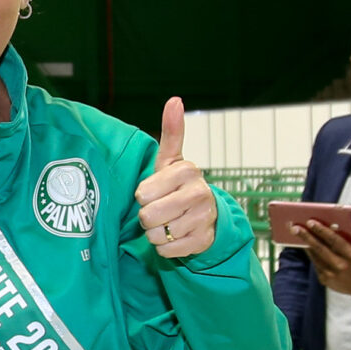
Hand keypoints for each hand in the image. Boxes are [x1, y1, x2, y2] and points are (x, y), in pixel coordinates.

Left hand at [134, 97, 215, 256]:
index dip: (144, 195)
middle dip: (148, 216)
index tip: (155, 191)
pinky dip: (166, 247)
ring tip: (169, 221)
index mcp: (188, 170)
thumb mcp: (172, 160)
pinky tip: (176, 236)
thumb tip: (175, 99)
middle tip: (160, 209)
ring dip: (157, 232)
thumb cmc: (179, 185)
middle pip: (148, 216)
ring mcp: (203, 219)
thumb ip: (172, 131)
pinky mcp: (203, 242)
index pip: (143, 193)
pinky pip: (167, 250)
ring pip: (157, 235)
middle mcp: (200, 193)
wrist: (207, 215)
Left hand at [295, 219, 350, 303]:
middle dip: (307, 237)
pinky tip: (305, 246)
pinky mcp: (325, 280)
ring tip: (296, 234)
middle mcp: (341, 265)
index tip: (311, 222)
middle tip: (295, 227)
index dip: (322, 231)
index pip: (334, 240)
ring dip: (305, 245)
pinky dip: (310, 255)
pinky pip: (315, 265)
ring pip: (315, 257)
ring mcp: (332, 274)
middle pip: (320, 249)